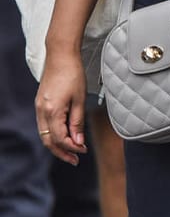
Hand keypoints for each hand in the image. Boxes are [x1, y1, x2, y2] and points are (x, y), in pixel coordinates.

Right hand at [35, 49, 88, 164]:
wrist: (60, 56)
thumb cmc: (73, 74)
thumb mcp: (79, 99)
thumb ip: (78, 121)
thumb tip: (78, 141)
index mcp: (52, 111)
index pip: (59, 138)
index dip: (71, 147)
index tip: (84, 151)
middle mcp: (41, 111)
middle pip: (48, 140)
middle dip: (62, 152)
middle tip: (76, 160)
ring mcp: (39, 108)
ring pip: (45, 134)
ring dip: (57, 145)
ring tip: (72, 151)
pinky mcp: (40, 104)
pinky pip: (44, 126)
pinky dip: (54, 134)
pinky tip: (65, 136)